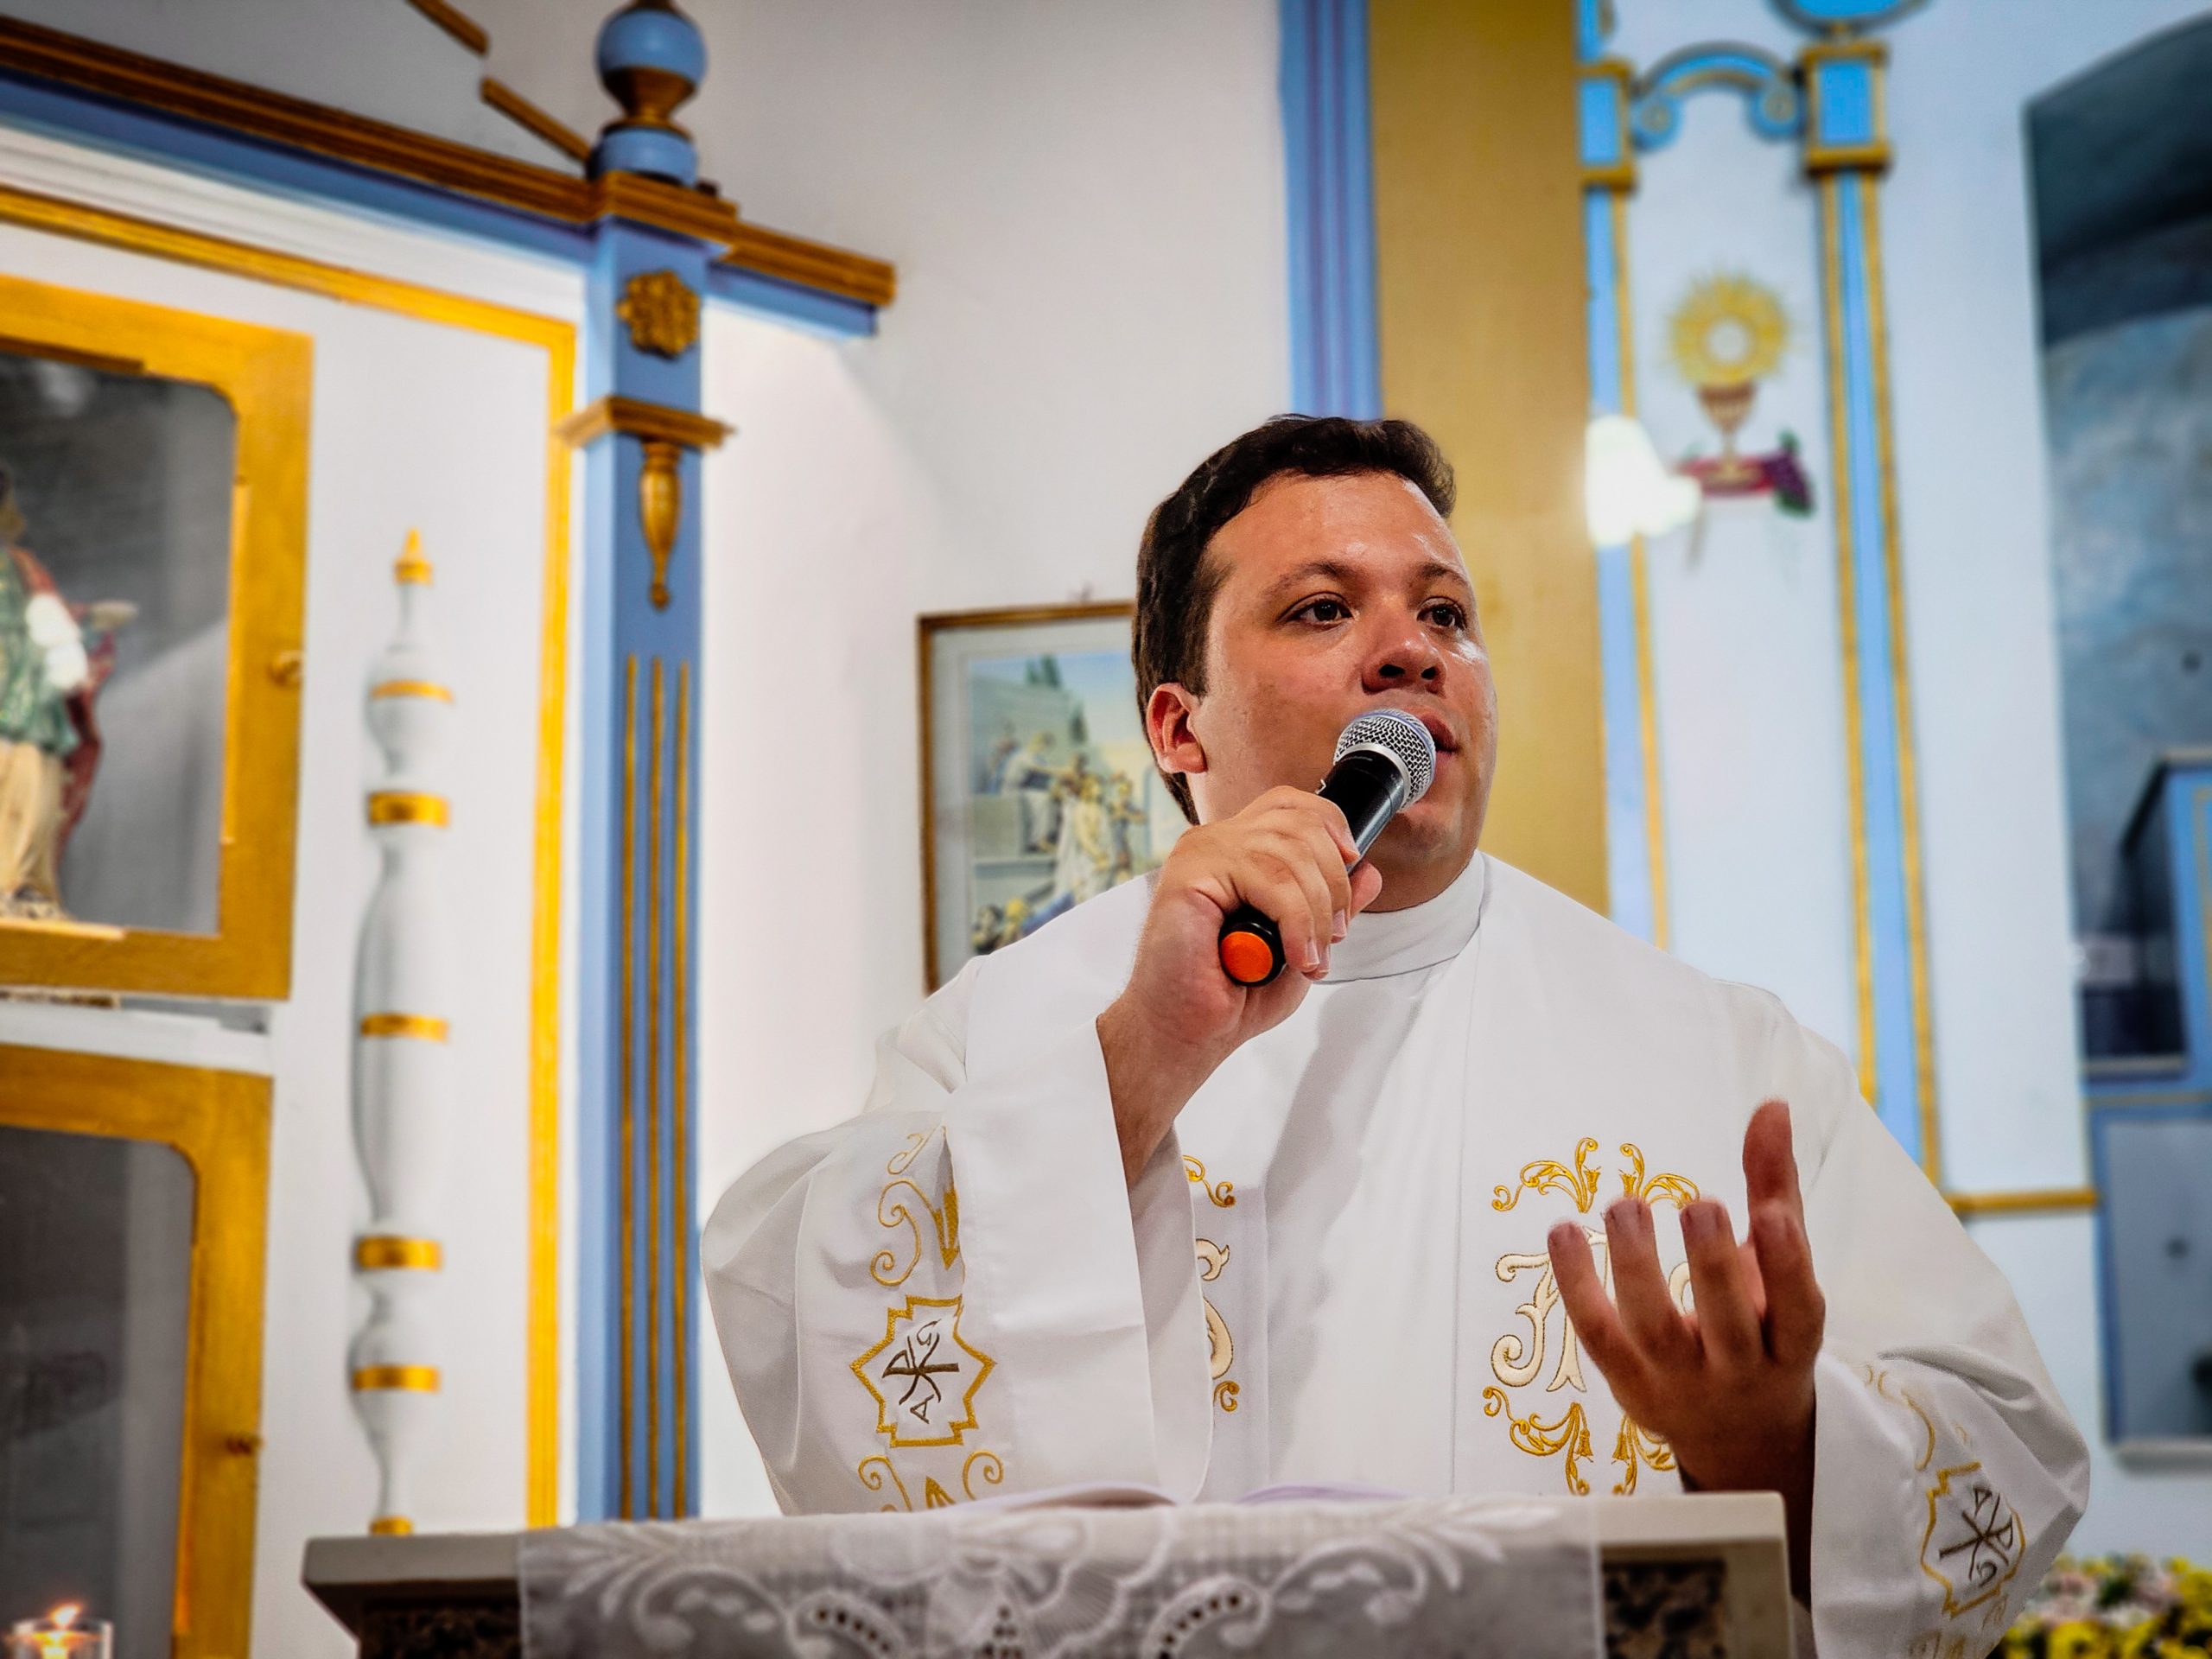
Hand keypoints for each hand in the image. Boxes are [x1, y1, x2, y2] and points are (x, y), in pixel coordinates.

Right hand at [1097, 786, 1384, 1183]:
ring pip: (1289, 851)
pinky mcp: (1190, 873)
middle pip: (1300, 822)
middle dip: (1333, 881)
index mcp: (1237, 847)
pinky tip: (1293, 954)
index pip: (1292, 804)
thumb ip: (1330, 905)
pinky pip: (1267, 878)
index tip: (1351, 867)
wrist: (1187, 1032)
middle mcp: (1216, 840)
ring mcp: (1201, 852)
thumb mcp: (1301, 943)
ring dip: (1315, 909)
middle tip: (1332, 934)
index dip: (1330, 826)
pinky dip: (1294, 921)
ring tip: (1311, 954)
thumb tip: (1370, 872)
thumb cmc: (1231, 994)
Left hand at [1547, 1101, 1822, 1593]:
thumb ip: (1774, 1187)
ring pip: (1656, 1332)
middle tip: (1701, 1205)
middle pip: (1728, 1326)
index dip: (1789, 1267)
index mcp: (1791, 1342)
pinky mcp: (1629, 1385)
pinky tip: (1563, 1231)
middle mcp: (1740, 1370)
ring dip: (1636, 1268)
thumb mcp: (1780, 1266)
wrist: (1738, 1434)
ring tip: (1625, 1205)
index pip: (1798, 1311)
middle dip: (1714, 1267)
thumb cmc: (1763, 1326)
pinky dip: (1576, 1285)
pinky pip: (1597, 1335)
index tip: (1773, 1215)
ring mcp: (1680, 1383)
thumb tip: (1772, 1104)